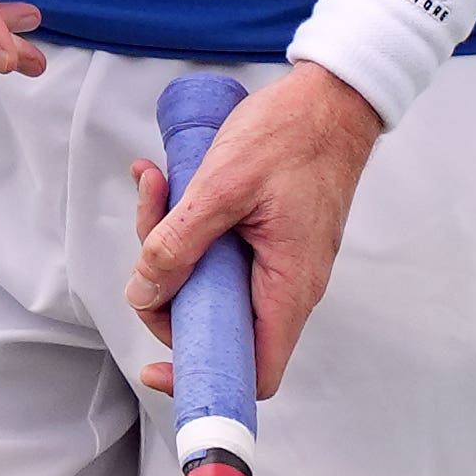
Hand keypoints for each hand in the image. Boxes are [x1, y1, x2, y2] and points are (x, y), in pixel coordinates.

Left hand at [129, 61, 382, 402]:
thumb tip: (144, 291)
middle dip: (167, 286)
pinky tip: (165, 181)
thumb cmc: (294, 135)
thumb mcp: (221, 186)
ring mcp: (278, 262)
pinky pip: (218, 249)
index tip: (156, 369)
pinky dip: (187, 222)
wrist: (332, 97)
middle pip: (216, 323)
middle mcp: (288, 285)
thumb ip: (178, 242)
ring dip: (170, 241)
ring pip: (209, 281)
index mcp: (288, 287)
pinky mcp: (267, 238)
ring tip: (156, 186)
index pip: (255, 370)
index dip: (204, 378)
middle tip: (148, 235)